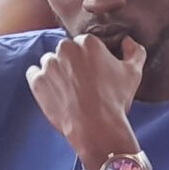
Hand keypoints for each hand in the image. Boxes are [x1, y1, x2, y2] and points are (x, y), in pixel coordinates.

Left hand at [26, 32, 147, 165]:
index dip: (90, 59)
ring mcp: (49, 65)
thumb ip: (135, 51)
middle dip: (72, 63)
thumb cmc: (115, 100)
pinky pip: (34, 74)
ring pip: (49, 61)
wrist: (96, 128)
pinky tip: (54, 92)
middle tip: (82, 82)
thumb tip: (127, 41)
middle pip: (66, 51)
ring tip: (68, 90)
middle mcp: (66, 49)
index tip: (94, 73)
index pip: (85, 44)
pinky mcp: (37, 81)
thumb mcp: (134, 73)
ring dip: (56, 71)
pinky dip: (41, 80)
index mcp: (88, 42)